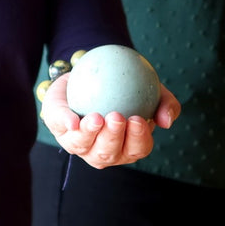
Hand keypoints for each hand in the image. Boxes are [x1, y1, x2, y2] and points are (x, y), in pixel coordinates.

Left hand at [40, 73, 180, 168]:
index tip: (139, 120)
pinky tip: (72, 120)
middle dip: (112, 138)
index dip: (137, 139)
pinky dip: (65, 123)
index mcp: (126, 147)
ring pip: (82, 145)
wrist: (98, 72)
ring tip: (97, 118)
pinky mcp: (58, 127)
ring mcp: (79, 143)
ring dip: (89, 134)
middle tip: (117, 117)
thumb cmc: (130, 87)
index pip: (135, 149)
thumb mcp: (153, 90)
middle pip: (108, 153)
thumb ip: (165, 104)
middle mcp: (102, 151)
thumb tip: (166, 121)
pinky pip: (59, 126)